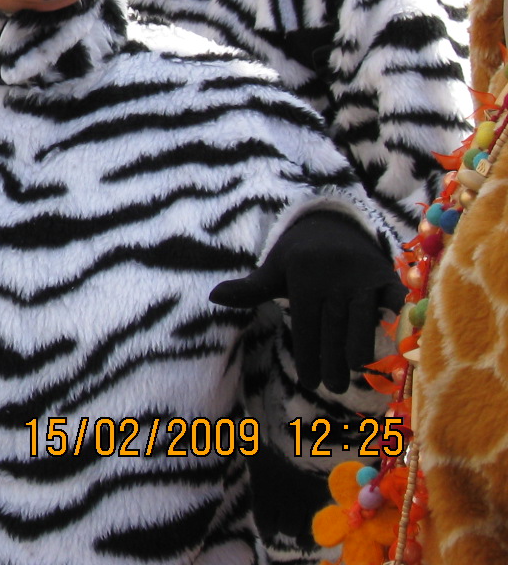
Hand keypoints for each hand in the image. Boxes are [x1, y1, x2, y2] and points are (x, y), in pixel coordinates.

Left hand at [210, 211, 402, 392]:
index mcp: (303, 273)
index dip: (309, 354)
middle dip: (332, 360)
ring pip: (363, 317)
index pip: (306, 323)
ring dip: (360, 346)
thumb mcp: (272, 269)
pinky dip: (396, 314)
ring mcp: (362, 274)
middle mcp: (334, 273)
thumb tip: (214, 296)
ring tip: (354, 371)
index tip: (309, 382)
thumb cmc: (298, 257)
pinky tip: (397, 339)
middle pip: (334, 326)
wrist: (332, 223)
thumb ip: (249, 288)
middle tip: (331, 388)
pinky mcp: (385, 274)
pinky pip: (394, 296)